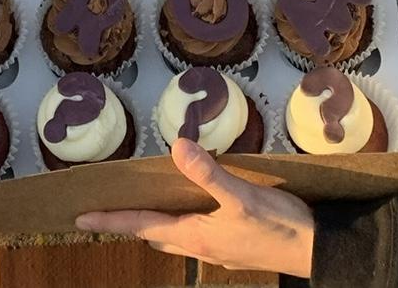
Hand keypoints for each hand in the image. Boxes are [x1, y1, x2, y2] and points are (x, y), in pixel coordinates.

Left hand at [76, 137, 314, 277]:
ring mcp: (219, 248)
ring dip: (155, 224)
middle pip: (155, 234)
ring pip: (176, 236)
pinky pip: (196, 234)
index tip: (80, 219)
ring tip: (140, 209)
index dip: (112, 219)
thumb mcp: (242, 196)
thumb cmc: (279, 226)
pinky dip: (180, 222)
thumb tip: (178, 147)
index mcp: (197, 234)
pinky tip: (191, 209)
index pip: (143, 225)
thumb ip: (208, 173)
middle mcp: (202, 245)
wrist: (316, 251)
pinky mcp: (235, 245)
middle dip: (129, 223)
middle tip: (104, 213)